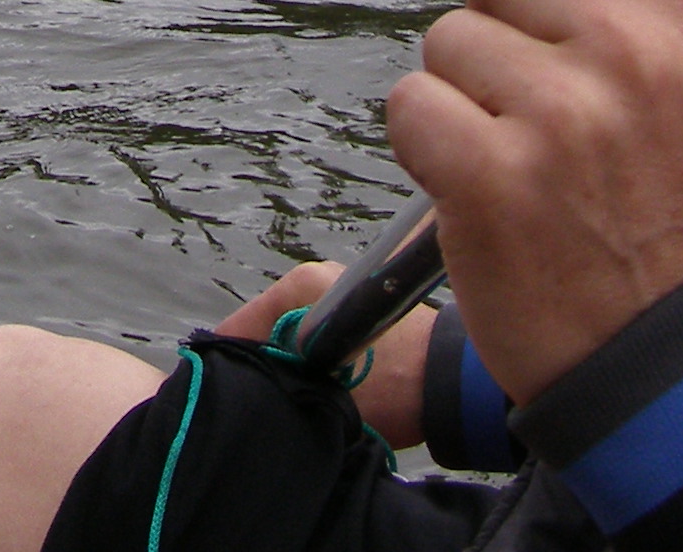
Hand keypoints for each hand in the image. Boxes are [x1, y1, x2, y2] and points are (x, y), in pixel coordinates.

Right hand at [215, 262, 435, 447]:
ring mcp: (340, 289)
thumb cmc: (390, 386)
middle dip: (261, 366)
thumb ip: (274, 384)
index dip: (227, 369)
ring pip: (290, 334)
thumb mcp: (322, 392)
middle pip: (264, 329)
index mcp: (302, 285)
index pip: (238, 327)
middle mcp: (317, 277)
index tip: (224, 402)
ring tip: (292, 400)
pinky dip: (311, 360)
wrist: (458, 386)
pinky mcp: (360, 308)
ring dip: (288, 365)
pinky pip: (316, 334)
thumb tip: (236, 389)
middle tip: (262, 406)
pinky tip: (318, 390)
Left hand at [384, 0, 682, 403]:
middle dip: (500, 26)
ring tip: (524, 161)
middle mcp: (636, 51)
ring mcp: (561, 113)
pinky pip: (411, 103)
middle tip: (539, 106)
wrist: (666, 369)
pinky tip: (480, 190)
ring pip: (449, 38)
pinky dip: (428, 145)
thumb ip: (650, 8)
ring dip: (465, 95)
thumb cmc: (675, 225)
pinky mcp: (490, 174)